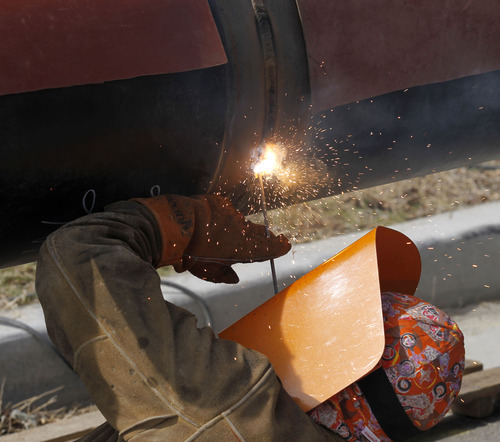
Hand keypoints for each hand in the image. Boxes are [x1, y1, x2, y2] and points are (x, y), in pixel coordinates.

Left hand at [134, 194, 289, 282]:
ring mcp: (233, 215)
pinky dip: (223, 217)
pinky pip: (226, 211)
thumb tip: (234, 278)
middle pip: (260, 233)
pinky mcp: (221, 203)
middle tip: (273, 237)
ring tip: (229, 233)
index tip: (286, 244)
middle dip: (266, 236)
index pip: (268, 248)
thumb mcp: (208, 272)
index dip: (278, 247)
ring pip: (241, 222)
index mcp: (244, 249)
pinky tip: (212, 221)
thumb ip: (224, 275)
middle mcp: (243, 230)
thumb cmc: (193, 254)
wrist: (179, 226)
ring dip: (239, 227)